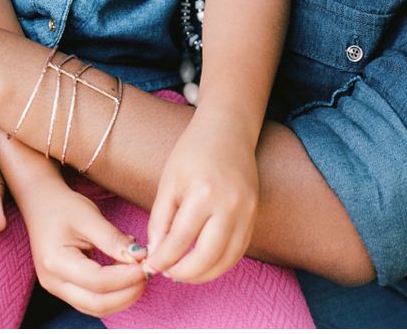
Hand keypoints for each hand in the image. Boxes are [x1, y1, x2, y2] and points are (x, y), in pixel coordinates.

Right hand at [19, 182, 147, 316]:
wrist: (40, 203)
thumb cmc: (62, 206)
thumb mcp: (88, 216)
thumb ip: (114, 240)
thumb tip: (141, 258)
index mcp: (55, 261)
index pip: (98, 281)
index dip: (126, 277)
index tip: (147, 264)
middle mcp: (52, 281)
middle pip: (98, 304)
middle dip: (128, 293)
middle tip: (147, 273)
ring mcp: (57, 288)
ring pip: (97, 308)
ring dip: (123, 297)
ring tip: (138, 273)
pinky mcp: (65, 289)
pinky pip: (94, 302)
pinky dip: (114, 294)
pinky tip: (125, 275)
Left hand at [145, 112, 259, 283]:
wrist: (227, 132)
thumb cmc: (192, 153)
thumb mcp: (168, 181)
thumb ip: (160, 219)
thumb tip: (156, 253)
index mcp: (202, 193)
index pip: (180, 239)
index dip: (163, 258)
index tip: (151, 266)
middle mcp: (230, 205)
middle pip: (207, 256)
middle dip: (184, 273)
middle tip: (167, 273)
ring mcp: (247, 213)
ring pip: (227, 260)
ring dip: (204, 274)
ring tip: (182, 272)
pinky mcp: (255, 217)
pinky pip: (238, 251)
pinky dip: (220, 263)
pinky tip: (203, 264)